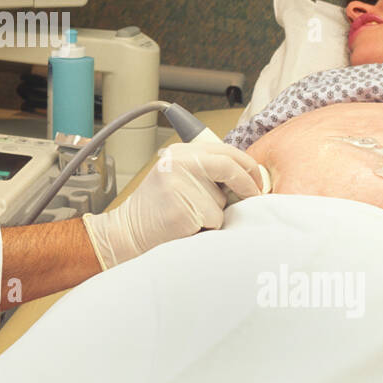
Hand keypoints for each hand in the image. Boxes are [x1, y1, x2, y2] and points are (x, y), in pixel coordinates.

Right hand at [82, 140, 268, 269]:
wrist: (127, 232)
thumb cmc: (157, 209)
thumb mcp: (177, 177)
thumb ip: (205, 171)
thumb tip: (247, 177)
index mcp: (179, 152)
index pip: (225, 150)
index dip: (246, 166)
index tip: (255, 180)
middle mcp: (179, 163)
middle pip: (230, 168)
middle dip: (247, 185)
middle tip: (254, 196)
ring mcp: (180, 186)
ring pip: (223, 201)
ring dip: (216, 215)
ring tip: (191, 217)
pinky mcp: (183, 210)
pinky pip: (214, 221)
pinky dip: (207, 229)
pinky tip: (186, 227)